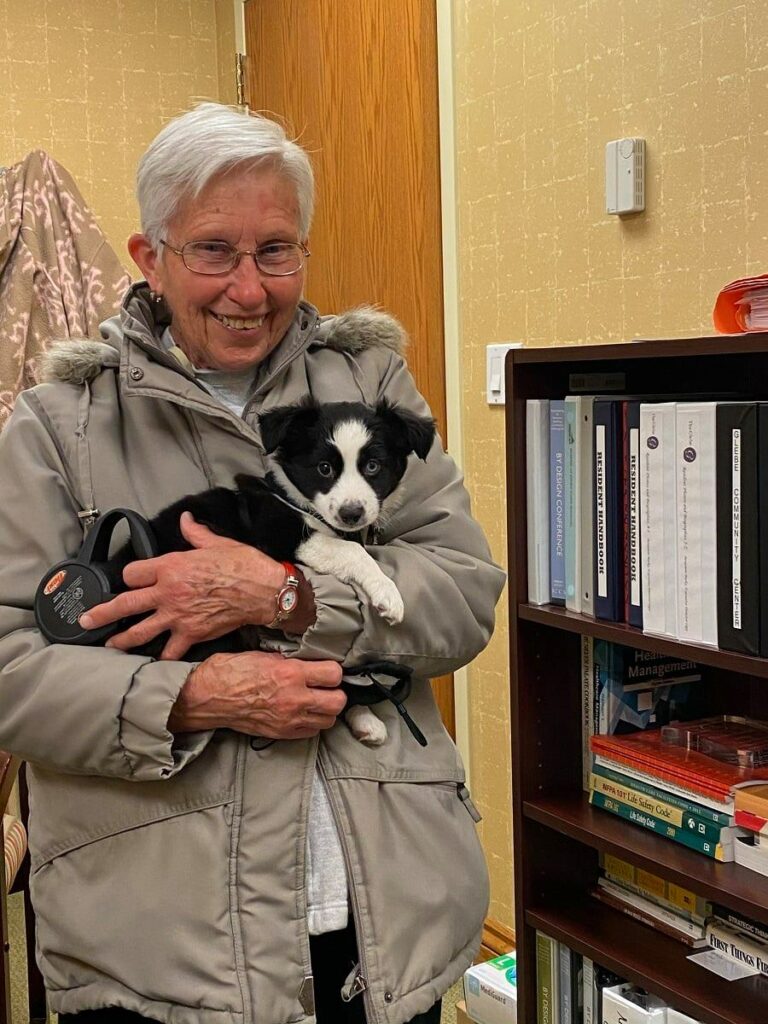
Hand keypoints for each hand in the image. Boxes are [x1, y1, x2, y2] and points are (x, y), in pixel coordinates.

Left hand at [78, 512, 313, 659]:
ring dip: (121, 639)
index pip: (133, 573)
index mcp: (171, 566)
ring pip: (140, 631)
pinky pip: (170, 651)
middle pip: (125, 603)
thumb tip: (185, 518)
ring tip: (110, 644)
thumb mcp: (216, 543)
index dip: (130, 576)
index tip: (132, 579)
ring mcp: (177, 616)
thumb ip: (194, 533)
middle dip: (102, 612)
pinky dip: (161, 658)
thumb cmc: (243, 564)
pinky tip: (153, 663)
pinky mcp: (191, 634)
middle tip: (86, 619)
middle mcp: (168, 592)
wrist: (264, 591)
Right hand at [168, 651, 345, 738]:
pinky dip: (312, 723)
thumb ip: (291, 661)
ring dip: (326, 710)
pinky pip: (311, 732)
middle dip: (335, 692)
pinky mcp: (281, 733)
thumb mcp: (264, 655)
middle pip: (338, 701)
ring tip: (315, 700)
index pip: (334, 674)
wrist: (207, 697)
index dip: (332, 670)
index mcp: (291, 674)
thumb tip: (309, 662)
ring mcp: (289, 720)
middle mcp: (294, 699)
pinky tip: (302, 713)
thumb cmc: (230, 672)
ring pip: (329, 720)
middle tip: (326, 686)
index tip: (326, 669)